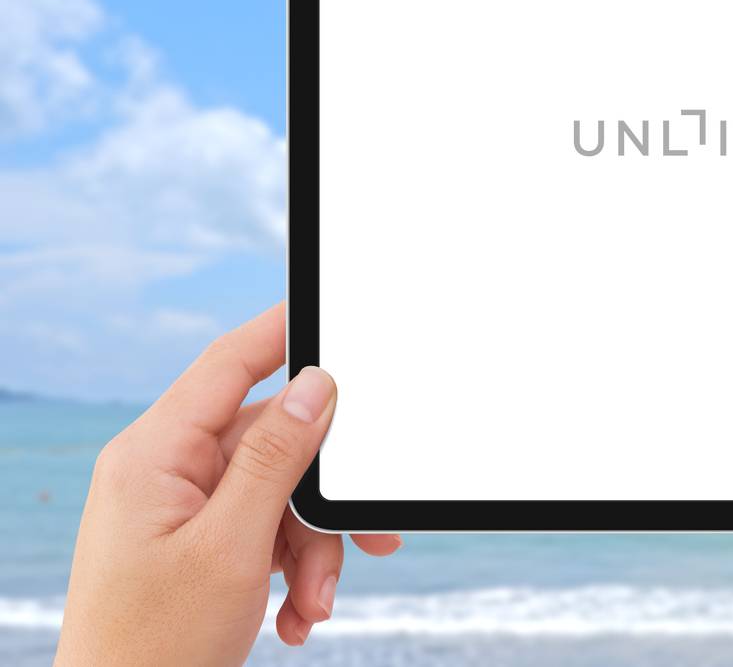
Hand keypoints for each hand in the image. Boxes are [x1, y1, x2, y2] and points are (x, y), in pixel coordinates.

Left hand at [54, 304, 399, 665]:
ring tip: (316, 602)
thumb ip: (275, 458)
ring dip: (312, 549)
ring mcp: (179, 508)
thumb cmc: (153, 648)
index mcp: (153, 455)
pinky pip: (264, 530)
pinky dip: (292, 569)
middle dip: (320, 501)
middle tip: (367, 536)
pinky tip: (297, 614)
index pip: (230, 364)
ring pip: (278, 494)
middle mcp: (164, 471)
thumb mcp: (231, 547)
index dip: (285, 330)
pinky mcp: (195, 543)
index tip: (336, 312)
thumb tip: (316, 384)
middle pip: (273, 443)